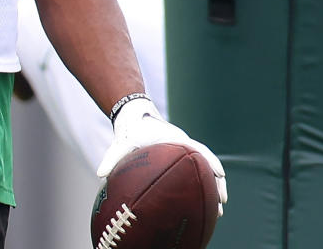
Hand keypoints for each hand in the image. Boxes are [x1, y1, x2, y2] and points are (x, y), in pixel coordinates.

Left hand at [95, 95, 227, 216]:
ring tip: (217, 207)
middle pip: (206, 162)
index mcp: (175, 139)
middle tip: (222, 201)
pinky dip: (201, 182)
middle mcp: (183, 144)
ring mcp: (183, 150)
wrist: (132, 114)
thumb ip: (112, 157)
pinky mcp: (179, 155)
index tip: (220, 175)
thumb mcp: (121, 142)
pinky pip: (195, 169)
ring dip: (212, 184)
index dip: (210, 162)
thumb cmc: (130, 128)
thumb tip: (100, 174)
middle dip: (217, 181)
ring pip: (204, 167)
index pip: (199, 150)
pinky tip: (201, 200)